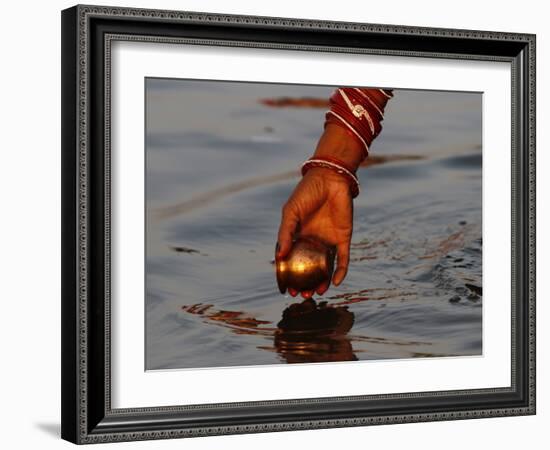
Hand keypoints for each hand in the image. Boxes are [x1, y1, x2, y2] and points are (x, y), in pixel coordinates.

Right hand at [276, 124, 362, 298]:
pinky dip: (341, 272)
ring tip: (315, 293)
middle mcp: (312, 241)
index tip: (285, 288)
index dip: (288, 275)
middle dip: (304, 282)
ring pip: (325, 267)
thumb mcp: (291, 212)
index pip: (291, 260)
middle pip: (308, 267)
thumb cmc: (307, 192)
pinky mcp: (343, 239)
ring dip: (321, 282)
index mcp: (297, 235)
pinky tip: (336, 283)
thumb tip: (279, 256)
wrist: (331, 178)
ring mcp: (328, 241)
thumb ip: (285, 233)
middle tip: (301, 295)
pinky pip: (342, 259)